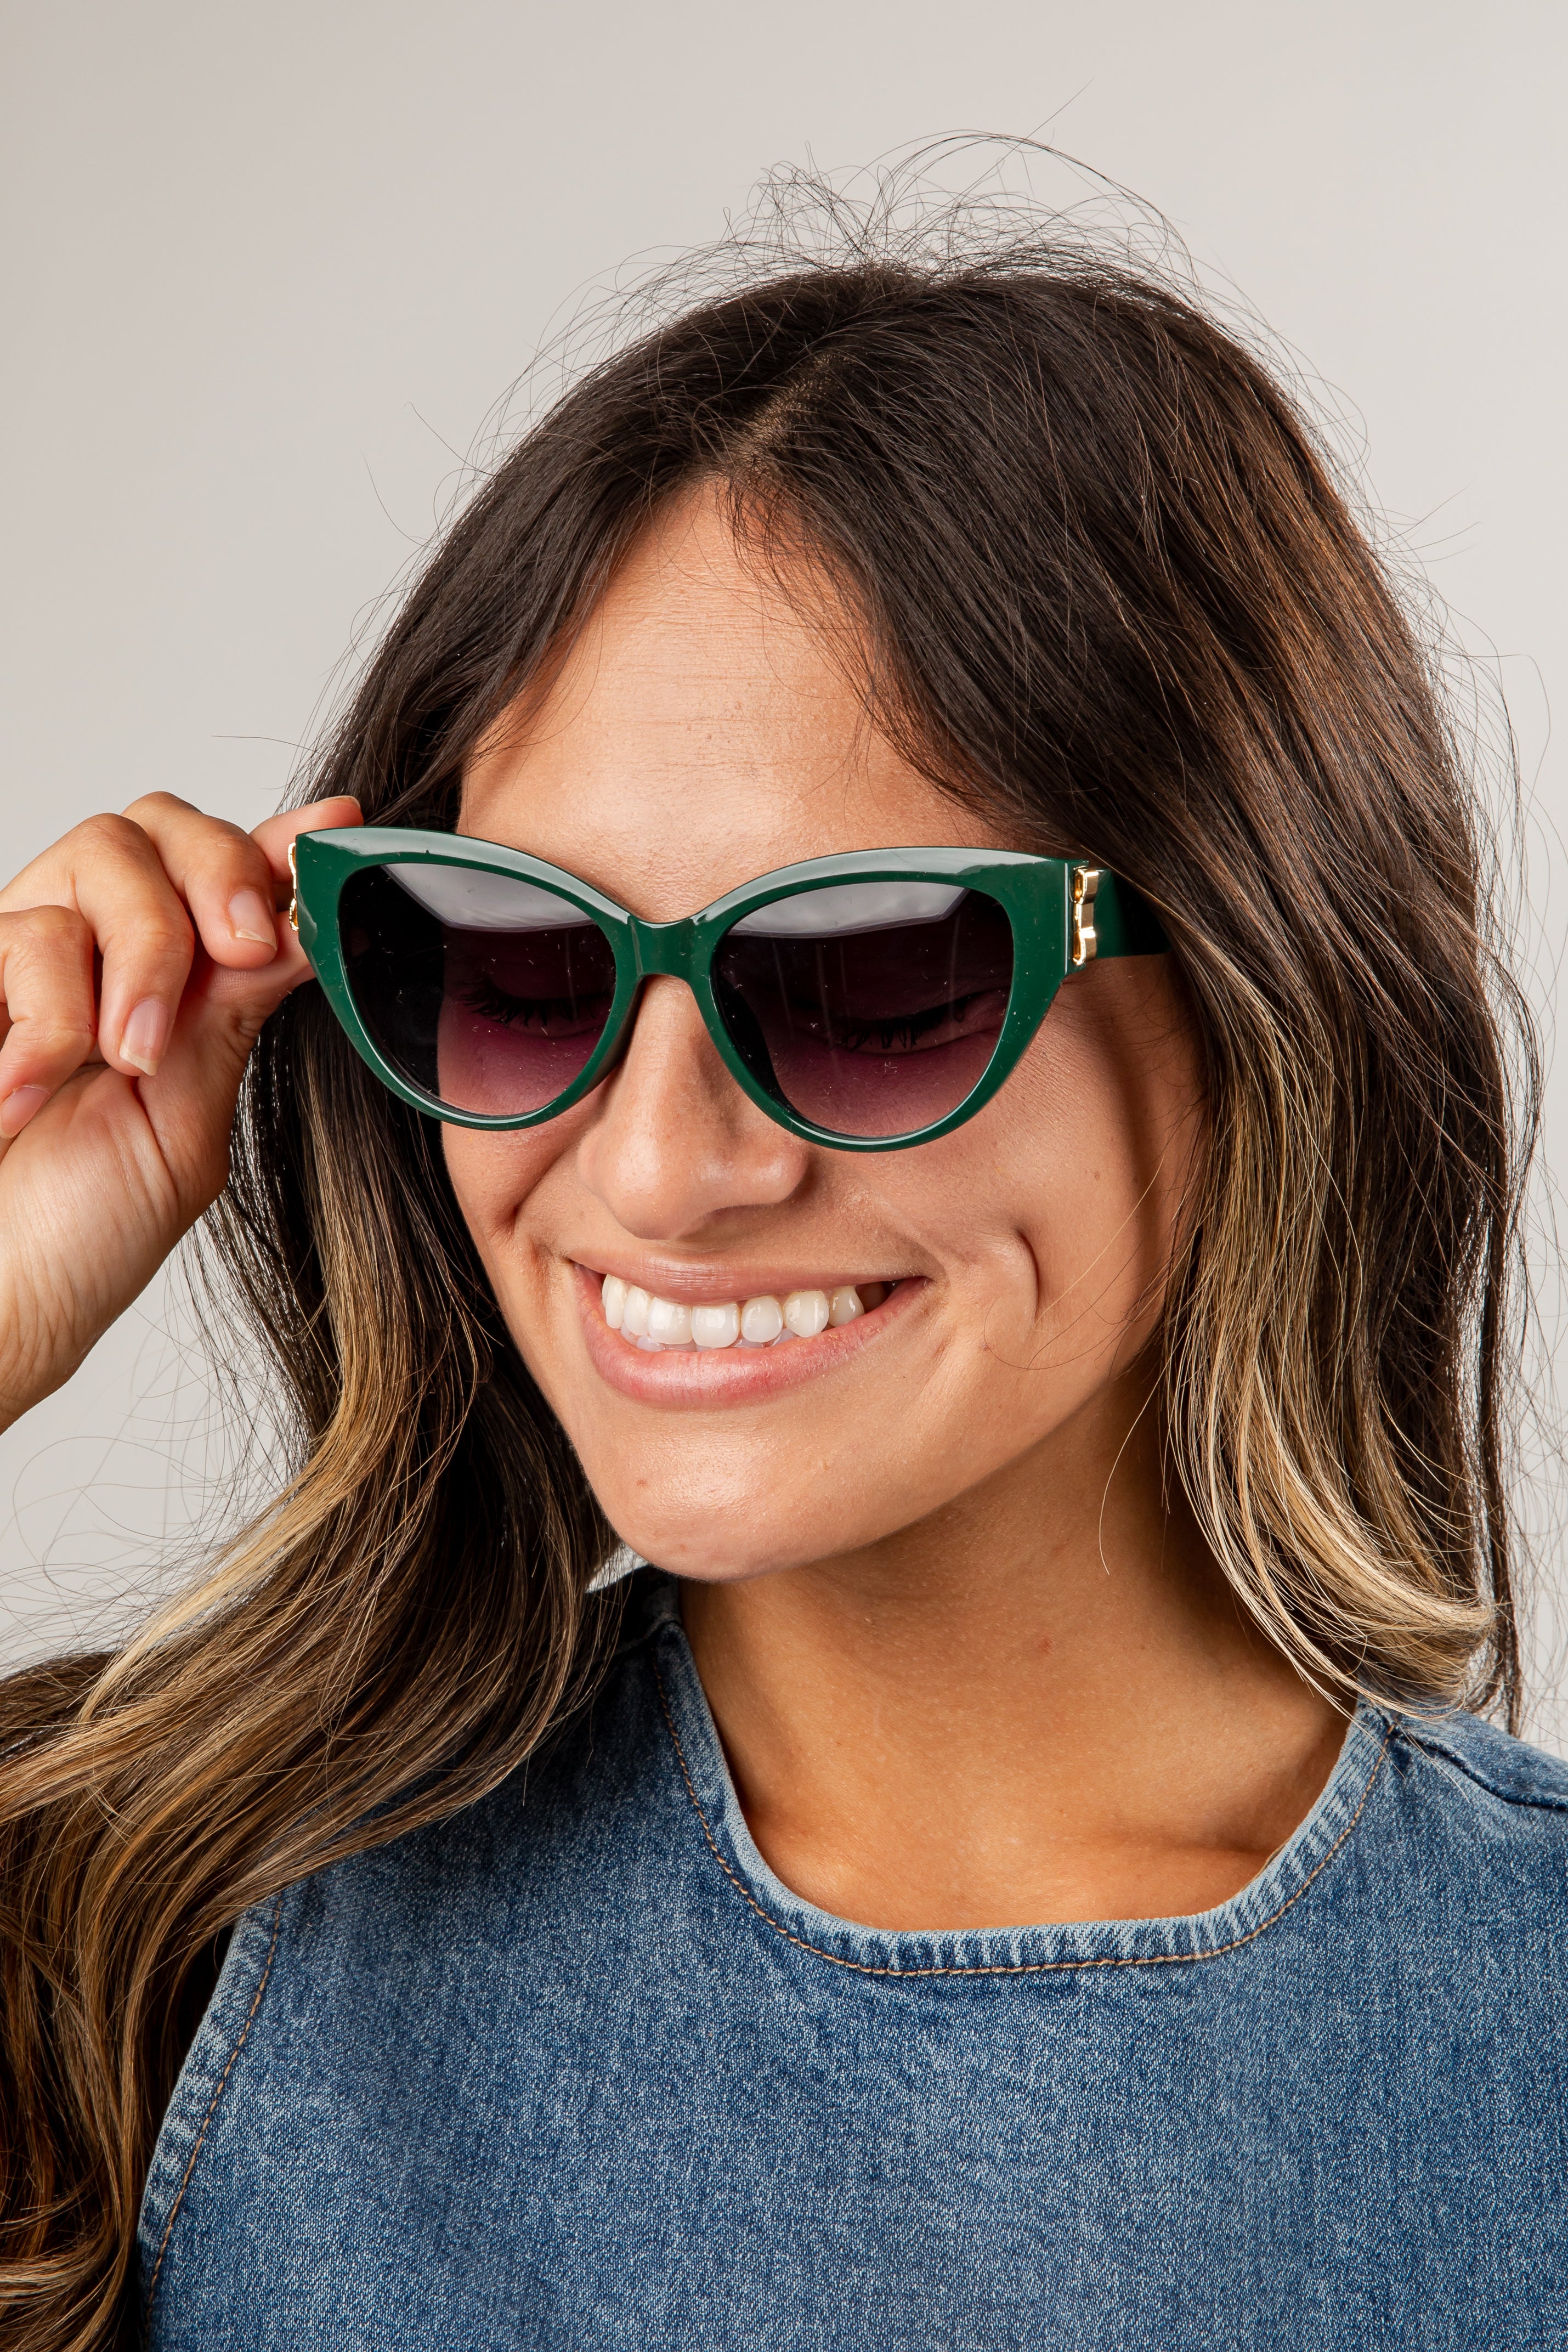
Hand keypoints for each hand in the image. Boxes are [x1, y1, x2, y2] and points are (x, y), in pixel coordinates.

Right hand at [0, 791, 362, 1431]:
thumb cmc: (77, 1232)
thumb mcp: (188, 1115)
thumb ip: (237, 1007)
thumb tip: (316, 915)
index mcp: (169, 983)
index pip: (225, 869)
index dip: (283, 841)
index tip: (340, 830)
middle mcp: (91, 949)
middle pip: (158, 827)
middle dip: (217, 877)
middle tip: (242, 952)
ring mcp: (19, 956)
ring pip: (97, 860)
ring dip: (136, 966)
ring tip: (125, 1065)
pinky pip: (22, 935)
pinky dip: (46, 1024)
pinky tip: (25, 1097)